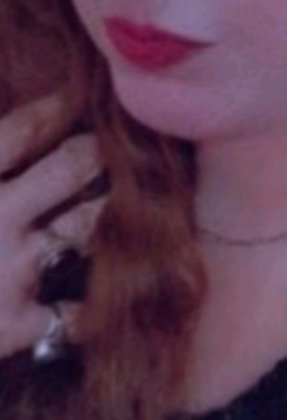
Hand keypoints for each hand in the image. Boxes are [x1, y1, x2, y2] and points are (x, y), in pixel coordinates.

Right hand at [0, 93, 107, 359]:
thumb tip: (7, 146)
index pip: (22, 130)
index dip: (59, 110)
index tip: (85, 95)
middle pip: (71, 167)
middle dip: (99, 153)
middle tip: (122, 145)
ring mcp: (12, 269)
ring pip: (87, 227)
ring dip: (111, 214)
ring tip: (141, 203)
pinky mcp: (17, 324)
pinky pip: (78, 310)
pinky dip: (99, 303)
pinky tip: (118, 295)